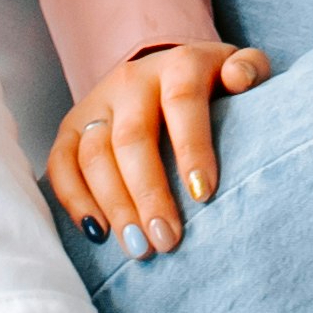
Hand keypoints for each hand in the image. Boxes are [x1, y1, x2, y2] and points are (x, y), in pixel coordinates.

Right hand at [48, 40, 271, 249]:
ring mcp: (98, 103)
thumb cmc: (211, 85)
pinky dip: (74, 199)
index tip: (204, 196)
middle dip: (148, 193)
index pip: (182, 101)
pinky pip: (61, 162)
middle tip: (167, 240)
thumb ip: (250, 68)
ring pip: (94, 154)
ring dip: (114, 204)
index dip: (191, 147)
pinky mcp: (72, 125)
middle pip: (132, 137)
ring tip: (138, 247)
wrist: (164, 70)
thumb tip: (239, 79)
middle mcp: (132, 80)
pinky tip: (97, 233)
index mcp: (178, 64)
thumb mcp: (236, 67)